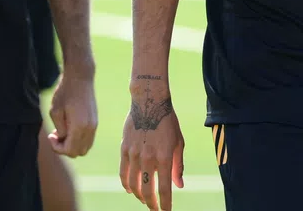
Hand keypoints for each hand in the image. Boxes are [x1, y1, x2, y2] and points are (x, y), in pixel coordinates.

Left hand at [48, 67, 97, 157]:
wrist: (80, 77)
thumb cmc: (65, 92)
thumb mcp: (55, 111)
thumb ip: (60, 130)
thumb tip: (63, 139)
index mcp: (80, 127)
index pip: (70, 151)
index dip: (57, 148)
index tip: (51, 135)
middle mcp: (90, 129)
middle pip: (78, 152)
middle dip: (65, 148)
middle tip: (56, 134)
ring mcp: (94, 125)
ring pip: (85, 147)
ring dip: (73, 144)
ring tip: (63, 131)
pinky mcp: (95, 121)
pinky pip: (88, 139)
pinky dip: (79, 139)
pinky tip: (70, 127)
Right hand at [120, 89, 184, 209]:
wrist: (149, 101)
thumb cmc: (167, 122)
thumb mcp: (179, 143)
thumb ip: (178, 166)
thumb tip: (179, 186)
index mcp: (165, 158)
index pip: (165, 190)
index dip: (165, 205)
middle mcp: (148, 158)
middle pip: (147, 191)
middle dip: (152, 204)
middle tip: (155, 208)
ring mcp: (134, 154)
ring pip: (134, 184)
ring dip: (139, 196)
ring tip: (144, 199)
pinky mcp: (124, 149)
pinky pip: (123, 173)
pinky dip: (126, 184)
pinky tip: (130, 189)